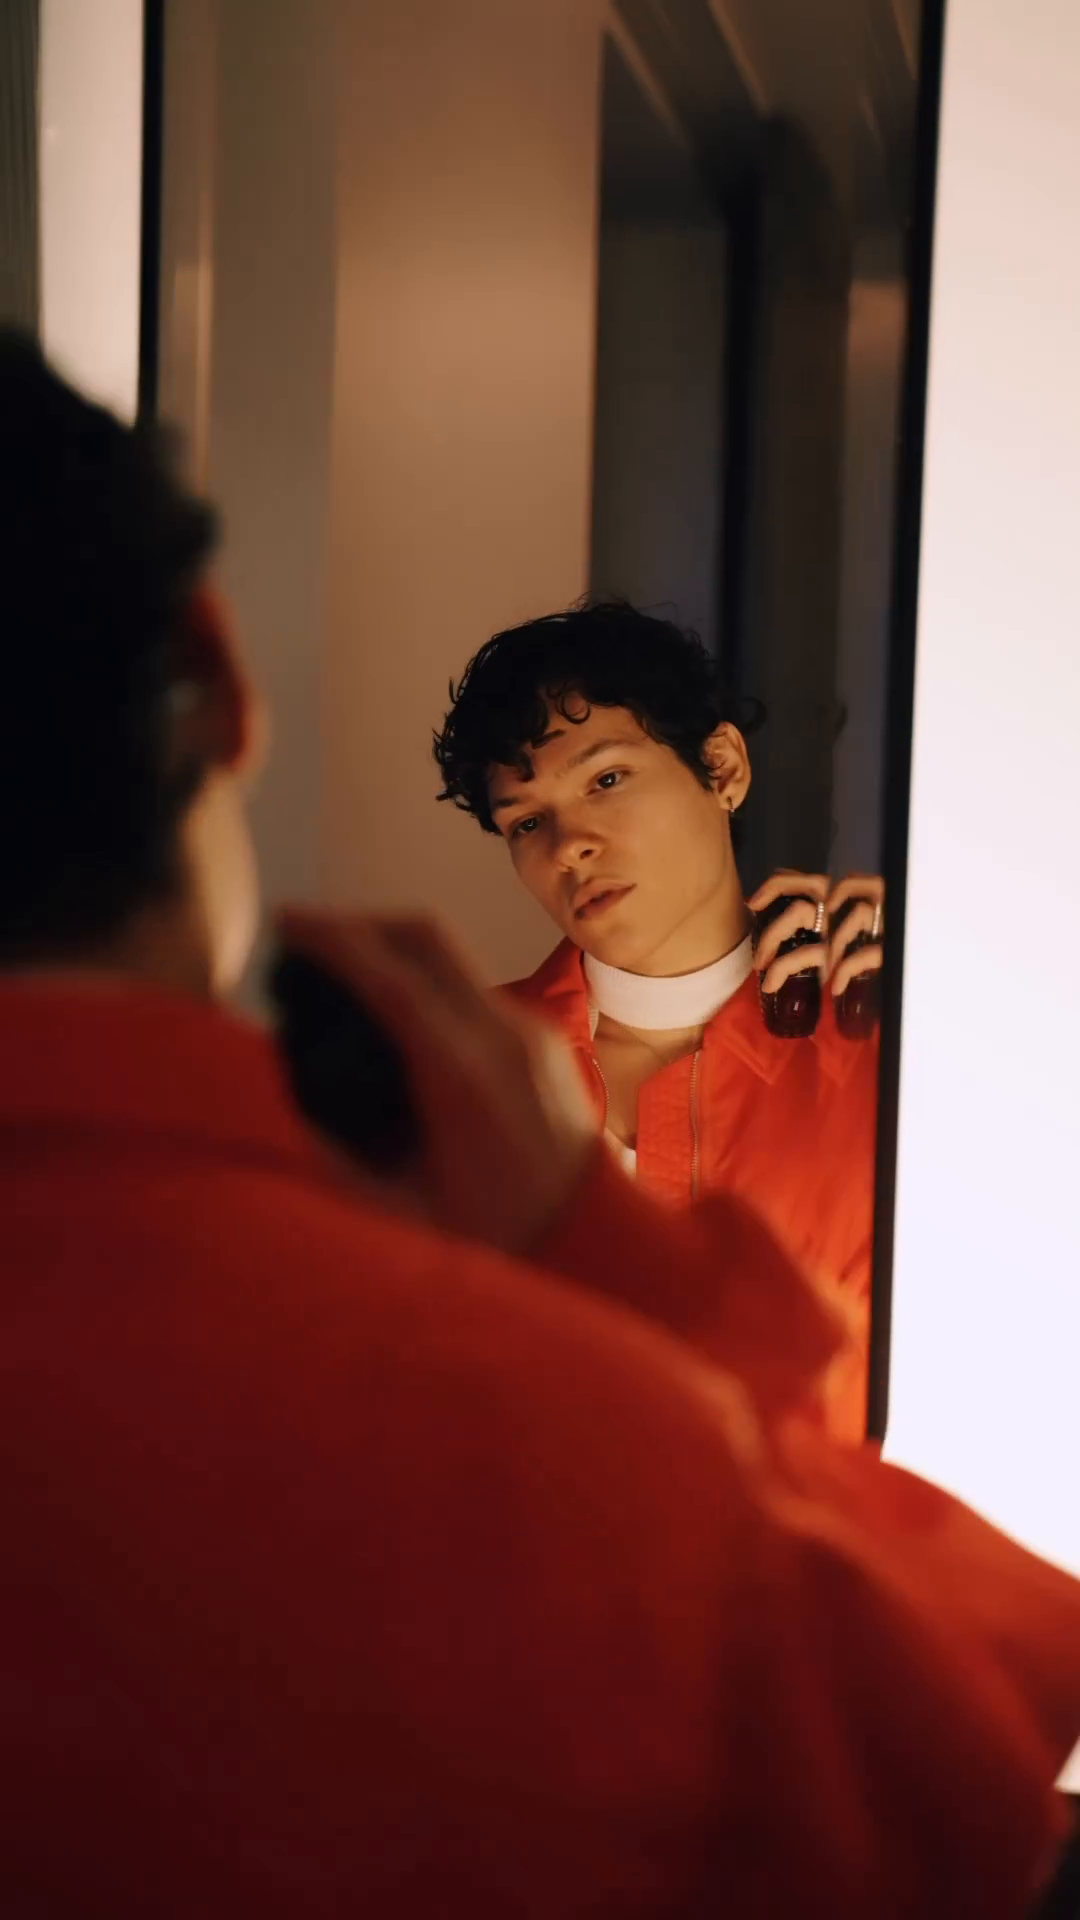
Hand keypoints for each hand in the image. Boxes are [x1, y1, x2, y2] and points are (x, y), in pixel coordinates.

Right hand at [275, 908, 600, 1254]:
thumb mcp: (403, 1212)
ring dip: (390, 946)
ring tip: (338, 967)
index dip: (332, 940)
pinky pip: (471, 984)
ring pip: (449, 954)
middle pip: (423, 938)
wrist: (596, 1238)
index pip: (389, 979)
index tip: (286, 921)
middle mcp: (504, 1037)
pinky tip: (391, 1005)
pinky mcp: (543, 1036)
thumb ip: (333, 1163)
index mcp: (463, 1076)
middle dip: (357, 923)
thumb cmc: (500, 1235)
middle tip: (304, 932)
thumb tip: (274, 1113)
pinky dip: (422, 975)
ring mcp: (531, 1030)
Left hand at [747, 872, 884, 996]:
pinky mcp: (890, 948)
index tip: (753, 904)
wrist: (925, 959)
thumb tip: (776, 929)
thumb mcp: (849, 925)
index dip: (778, 886)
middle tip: (760, 961)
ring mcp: (874, 926)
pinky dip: (842, 973)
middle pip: (804, 910)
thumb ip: (823, 920)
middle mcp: (859, 904)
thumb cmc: (883, 940)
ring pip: (825, 941)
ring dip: (799, 961)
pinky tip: (835, 987)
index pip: (809, 880)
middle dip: (774, 935)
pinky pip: (859, 959)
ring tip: (782, 979)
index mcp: (849, 894)